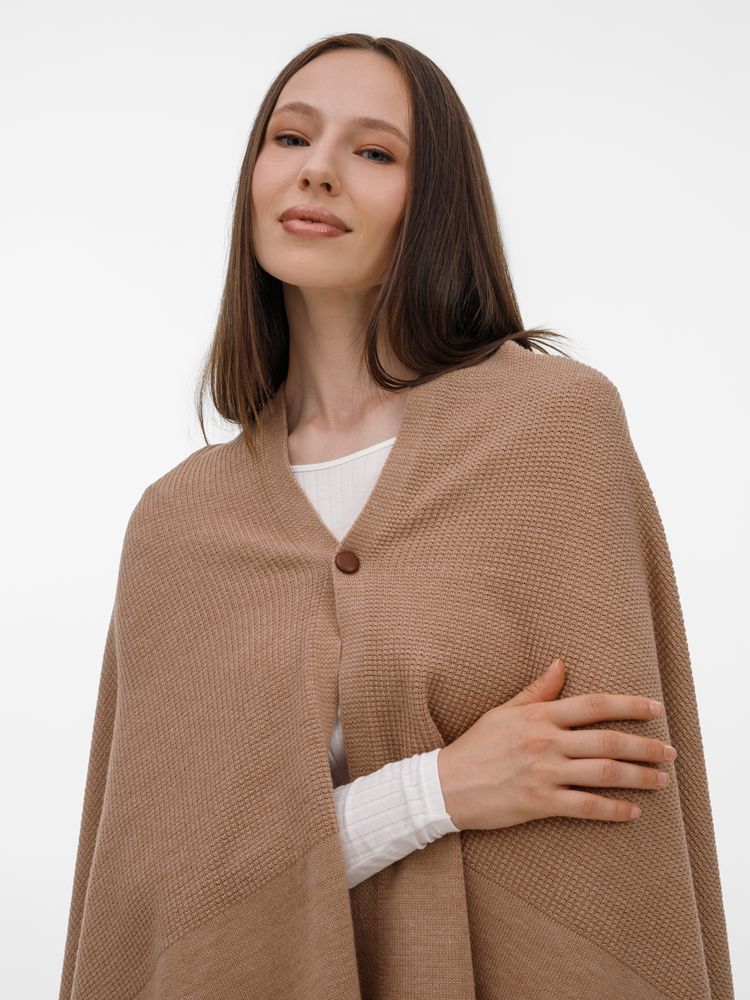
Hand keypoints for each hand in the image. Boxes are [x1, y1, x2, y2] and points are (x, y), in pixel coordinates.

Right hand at [437, 658, 675, 830]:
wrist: (445, 785)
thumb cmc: (475, 747)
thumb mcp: (503, 712)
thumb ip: (536, 691)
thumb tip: (560, 664)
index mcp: (539, 716)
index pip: (593, 705)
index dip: (628, 706)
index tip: (655, 708)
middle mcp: (546, 742)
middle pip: (608, 741)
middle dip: (645, 746)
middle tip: (670, 752)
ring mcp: (544, 773)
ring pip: (604, 774)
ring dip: (639, 777)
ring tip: (661, 780)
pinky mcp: (540, 802)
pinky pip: (586, 806)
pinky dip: (613, 809)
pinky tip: (632, 812)